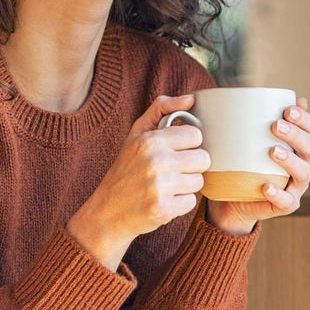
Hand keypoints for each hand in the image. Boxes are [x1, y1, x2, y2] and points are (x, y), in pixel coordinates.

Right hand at [67, 94, 209, 270]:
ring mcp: (159, 187)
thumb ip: (161, 109)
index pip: (195, 135)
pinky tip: (163, 200)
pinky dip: (180, 203)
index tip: (175, 151)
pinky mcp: (164, 209)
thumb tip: (191, 98)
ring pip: (199, 181)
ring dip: (186, 185)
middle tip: (172, 170)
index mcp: (150, 140)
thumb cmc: (126, 169)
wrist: (107, 211)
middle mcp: (155, 161)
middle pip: (203, 159)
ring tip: (166, 186)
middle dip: (191, 165)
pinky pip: (191, 202)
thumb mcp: (136, 134)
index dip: (188, 144)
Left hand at [205, 96, 309, 234]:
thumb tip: (244, 88)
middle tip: (275, 125)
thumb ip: (249, 117)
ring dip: (290, 160)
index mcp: (297, 145)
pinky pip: (286, 201)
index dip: (304, 118)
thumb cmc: (242, 161)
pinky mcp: (285, 204)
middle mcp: (302, 163)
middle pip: (309, 147)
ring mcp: (296, 186)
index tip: (287, 109)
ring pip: (303, 173)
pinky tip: (266, 186)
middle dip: (295, 134)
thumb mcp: (244, 137)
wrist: (233, 198)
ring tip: (272, 151)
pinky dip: (278, 193)